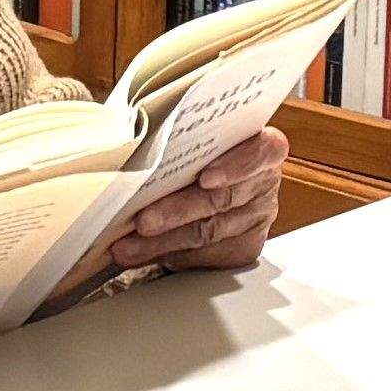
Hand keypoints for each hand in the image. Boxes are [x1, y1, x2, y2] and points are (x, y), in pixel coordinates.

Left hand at [93, 129, 285, 277]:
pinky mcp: (244, 247)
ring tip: (129, 245)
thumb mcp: (191, 134)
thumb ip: (176, 138)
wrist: (205, 178)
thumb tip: (126, 141)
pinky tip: (141, 253)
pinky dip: (167, 254)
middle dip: (179, 211)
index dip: (236, 165)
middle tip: (144, 221)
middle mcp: (264, 181)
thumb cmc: (196, 148)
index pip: (262, 151)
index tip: (205, 178)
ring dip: (163, 241)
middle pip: (224, 199)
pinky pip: (204, 255)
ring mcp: (256, 216)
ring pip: (208, 233)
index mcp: (262, 145)